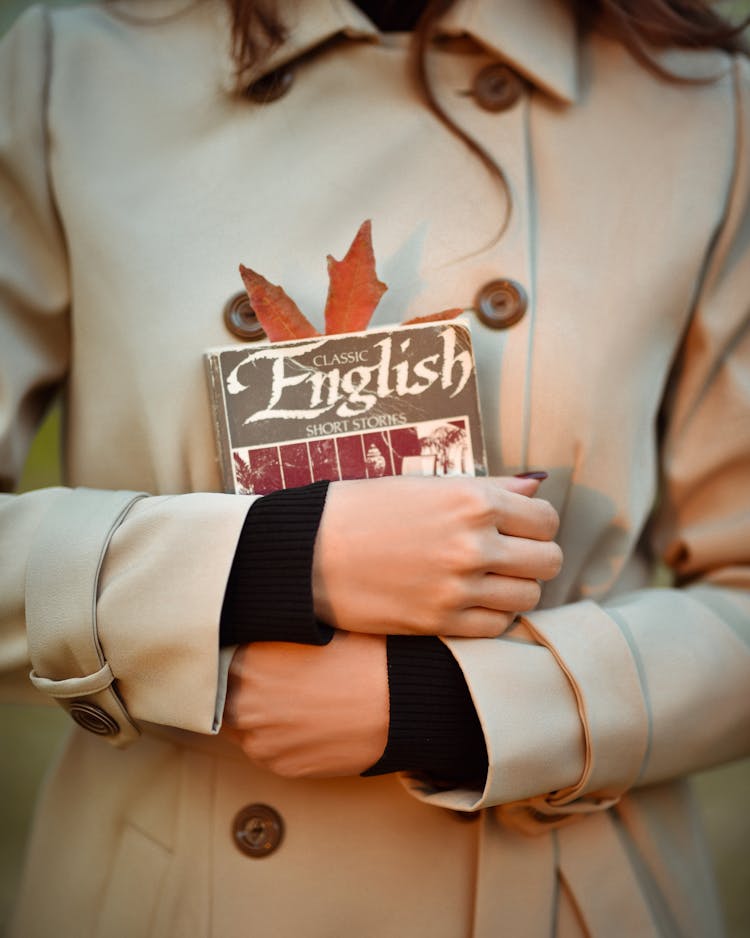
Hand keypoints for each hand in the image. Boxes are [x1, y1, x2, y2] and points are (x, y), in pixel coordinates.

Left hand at [223, 632, 387, 777]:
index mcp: (244, 662)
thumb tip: (253, 636)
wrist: (396, 703)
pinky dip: (278, 737)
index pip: (215, 661)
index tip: (247, 654)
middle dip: (239, 689)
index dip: (231, 657)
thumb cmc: (360, 657)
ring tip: (293, 700)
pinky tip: (304, 721)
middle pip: (223, 698)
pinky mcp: (281, 766)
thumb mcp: (308, 629)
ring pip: (241, 728)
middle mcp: (242, 705)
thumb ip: (268, 637)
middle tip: (269, 679)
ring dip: (256, 716)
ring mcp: (260, 741)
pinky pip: (266, 750)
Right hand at [313, 475, 560, 637]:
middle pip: (548, 560)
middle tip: (509, 555)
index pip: (545, 518)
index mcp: (472, 500)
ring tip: (489, 579)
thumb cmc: (362, 509)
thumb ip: (488, 487)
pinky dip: (493, 615)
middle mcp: (474, 543)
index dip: (537, 524)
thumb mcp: (426, 484)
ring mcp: (459, 587)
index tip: (520, 528)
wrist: (309, 552)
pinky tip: (472, 601)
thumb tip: (533, 486)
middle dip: (534, 557)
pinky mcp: (441, 622)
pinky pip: (498, 626)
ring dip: (515, 588)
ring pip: (528, 596)